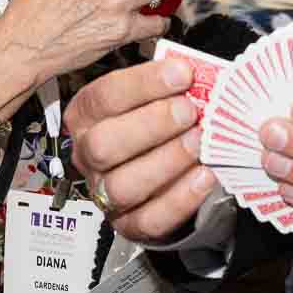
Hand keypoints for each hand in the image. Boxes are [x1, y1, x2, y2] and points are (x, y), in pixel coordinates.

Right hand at [64, 54, 214, 242]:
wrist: (163, 173)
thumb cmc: (157, 123)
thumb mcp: (154, 95)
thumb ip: (166, 83)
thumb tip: (193, 69)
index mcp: (87, 115)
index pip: (104, 97)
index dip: (144, 84)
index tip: (183, 73)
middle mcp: (88, 155)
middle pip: (103, 145)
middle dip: (151, 125)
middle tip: (189, 111)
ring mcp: (105, 193)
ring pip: (123, 186)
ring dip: (166, 161)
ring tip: (199, 142)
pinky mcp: (128, 224)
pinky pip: (150, 219)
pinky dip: (181, 198)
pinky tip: (204, 175)